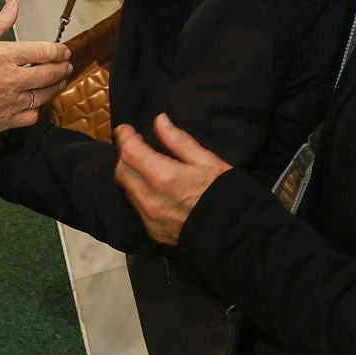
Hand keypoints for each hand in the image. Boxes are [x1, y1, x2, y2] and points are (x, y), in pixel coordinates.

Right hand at [0, 0, 71, 134]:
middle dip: (63, 67)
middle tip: (67, 64)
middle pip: (50, 74)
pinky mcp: (5, 121)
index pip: (44, 52)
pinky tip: (37, 102)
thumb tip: (14, 6)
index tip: (63, 49)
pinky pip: (31, 116)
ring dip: (56, 86)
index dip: (59, 50)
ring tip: (59, 80)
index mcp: (4, 56)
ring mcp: (10, 103)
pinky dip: (38, 109)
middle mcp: (12, 80)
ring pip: (44, 96)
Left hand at [113, 115, 231, 245]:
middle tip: (135, 142)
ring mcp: (149, 218)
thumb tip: (159, 121)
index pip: (130, 152)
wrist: (233, 233)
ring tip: (141, 161)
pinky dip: (136, 190)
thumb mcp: (207, 160)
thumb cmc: (224, 192)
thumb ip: (179, 140)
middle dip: (124, 153)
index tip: (126, 128)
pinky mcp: (152, 230)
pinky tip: (149, 184)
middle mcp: (150, 199)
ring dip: (129, 172)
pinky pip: (135, 204)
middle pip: (122, 170)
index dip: (125, 137)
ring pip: (126, 188)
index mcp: (164, 177)